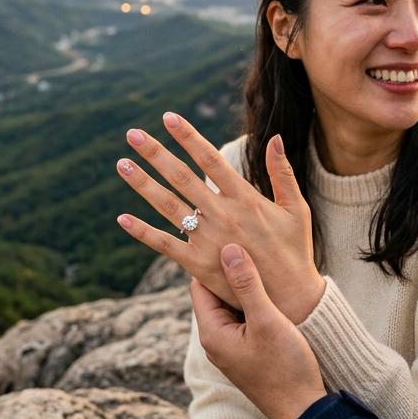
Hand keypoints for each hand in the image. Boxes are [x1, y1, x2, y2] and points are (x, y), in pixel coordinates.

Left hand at [115, 112, 323, 320]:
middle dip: (155, 153)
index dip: (188, 137)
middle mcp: (223, 215)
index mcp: (246, 199)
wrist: (290, 300)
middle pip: (182, 177)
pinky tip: (122, 218)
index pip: (210, 159)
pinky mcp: (198, 265)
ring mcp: (208, 240)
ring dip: (142, 183)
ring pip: (168, 205)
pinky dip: (143, 232)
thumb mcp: (296, 209)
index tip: (168, 118)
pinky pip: (165, 245)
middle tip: (132, 134)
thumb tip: (275, 138)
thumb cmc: (295, 251)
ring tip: (121, 164)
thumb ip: (282, 172)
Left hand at [191, 244, 327, 418]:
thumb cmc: (286, 368)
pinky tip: (272, 292)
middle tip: (249, 248)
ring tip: (263, 265)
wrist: (304, 411)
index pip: (199, 285)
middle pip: (214, 294)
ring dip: (244, 288)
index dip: (213, 262)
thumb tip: (227, 248)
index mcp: (211, 332)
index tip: (231, 241)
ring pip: (231, 307)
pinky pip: (243, 320)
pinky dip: (253, 304)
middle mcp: (215, 341)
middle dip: (230, 273)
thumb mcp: (267, 320)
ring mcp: (231, 348)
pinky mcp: (246, 353)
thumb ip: (247, 284)